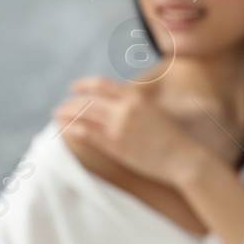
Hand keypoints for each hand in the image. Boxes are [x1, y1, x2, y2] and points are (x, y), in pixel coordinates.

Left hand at [54, 77, 210, 187]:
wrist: (186, 160)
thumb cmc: (177, 140)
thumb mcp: (158, 114)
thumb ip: (139, 107)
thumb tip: (124, 106)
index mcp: (137, 98)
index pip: (103, 84)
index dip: (85, 84)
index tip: (74, 87)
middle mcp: (125, 109)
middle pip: (88, 100)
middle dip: (70, 102)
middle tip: (60, 106)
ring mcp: (119, 127)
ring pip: (83, 115)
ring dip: (66, 114)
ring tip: (57, 116)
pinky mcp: (115, 145)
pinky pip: (86, 134)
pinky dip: (72, 129)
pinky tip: (64, 130)